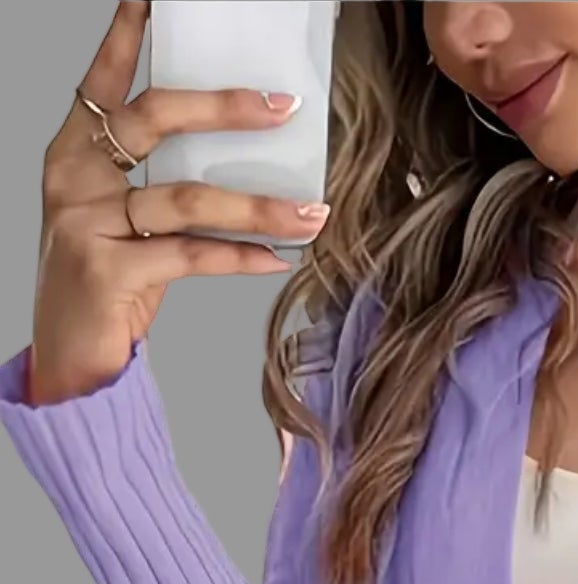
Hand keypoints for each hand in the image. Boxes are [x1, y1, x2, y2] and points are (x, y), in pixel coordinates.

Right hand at [31, 1, 329, 404]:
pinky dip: (241, 257)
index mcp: (74, 154)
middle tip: (281, 107)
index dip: (129, 34)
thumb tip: (240, 160)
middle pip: (154, 119)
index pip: (103, 80)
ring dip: (258, 206)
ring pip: (186, 197)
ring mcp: (86, 222)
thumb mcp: (125, 222)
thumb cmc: (106, 287)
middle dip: (224, 108)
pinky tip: (277, 258)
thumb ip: (161, 185)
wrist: (72, 362)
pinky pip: (191, 254)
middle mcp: (74, 178)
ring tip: (311, 213)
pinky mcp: (108, 270)